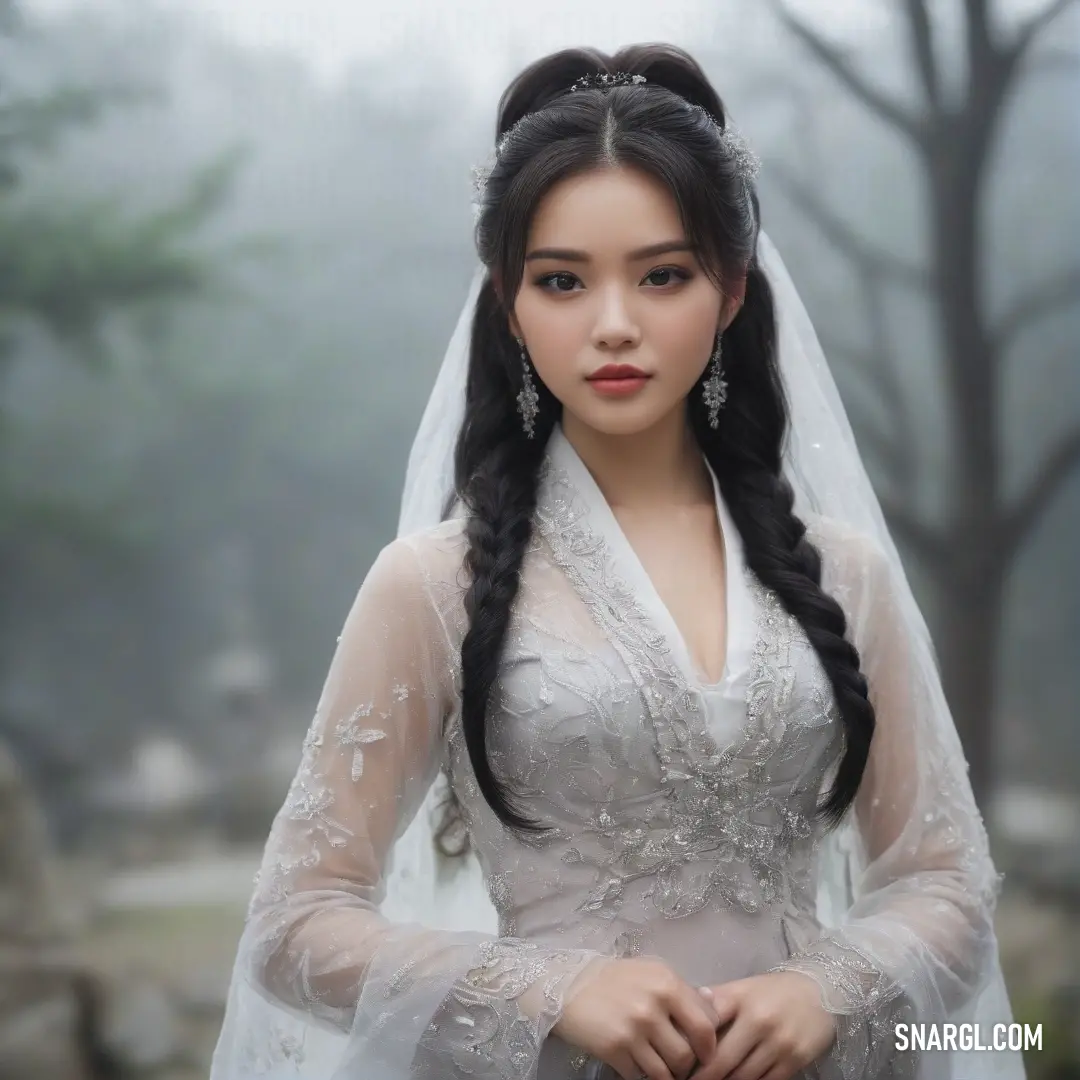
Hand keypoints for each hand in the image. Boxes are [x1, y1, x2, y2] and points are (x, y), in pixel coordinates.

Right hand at [552, 956, 721, 1079]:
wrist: (569, 986)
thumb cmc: (615, 978)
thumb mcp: (652, 972)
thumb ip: (682, 989)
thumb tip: (713, 1004)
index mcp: (668, 983)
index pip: (708, 1024)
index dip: (709, 1044)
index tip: (704, 1050)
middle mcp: (654, 1006)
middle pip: (688, 1055)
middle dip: (687, 1066)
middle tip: (681, 1064)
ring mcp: (633, 1030)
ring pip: (667, 1072)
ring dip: (666, 1075)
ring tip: (660, 1066)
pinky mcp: (614, 1051)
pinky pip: (640, 1077)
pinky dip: (641, 1076)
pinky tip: (636, 1064)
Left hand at [688, 971, 835, 1079]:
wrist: (821, 992)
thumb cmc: (773, 991)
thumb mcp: (743, 987)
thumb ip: (715, 1000)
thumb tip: (682, 1012)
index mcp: (739, 997)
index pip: (705, 1026)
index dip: (688, 1048)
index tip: (677, 1063)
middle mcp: (757, 1020)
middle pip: (721, 1060)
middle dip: (702, 1077)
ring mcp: (777, 1042)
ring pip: (742, 1077)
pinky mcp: (794, 1060)